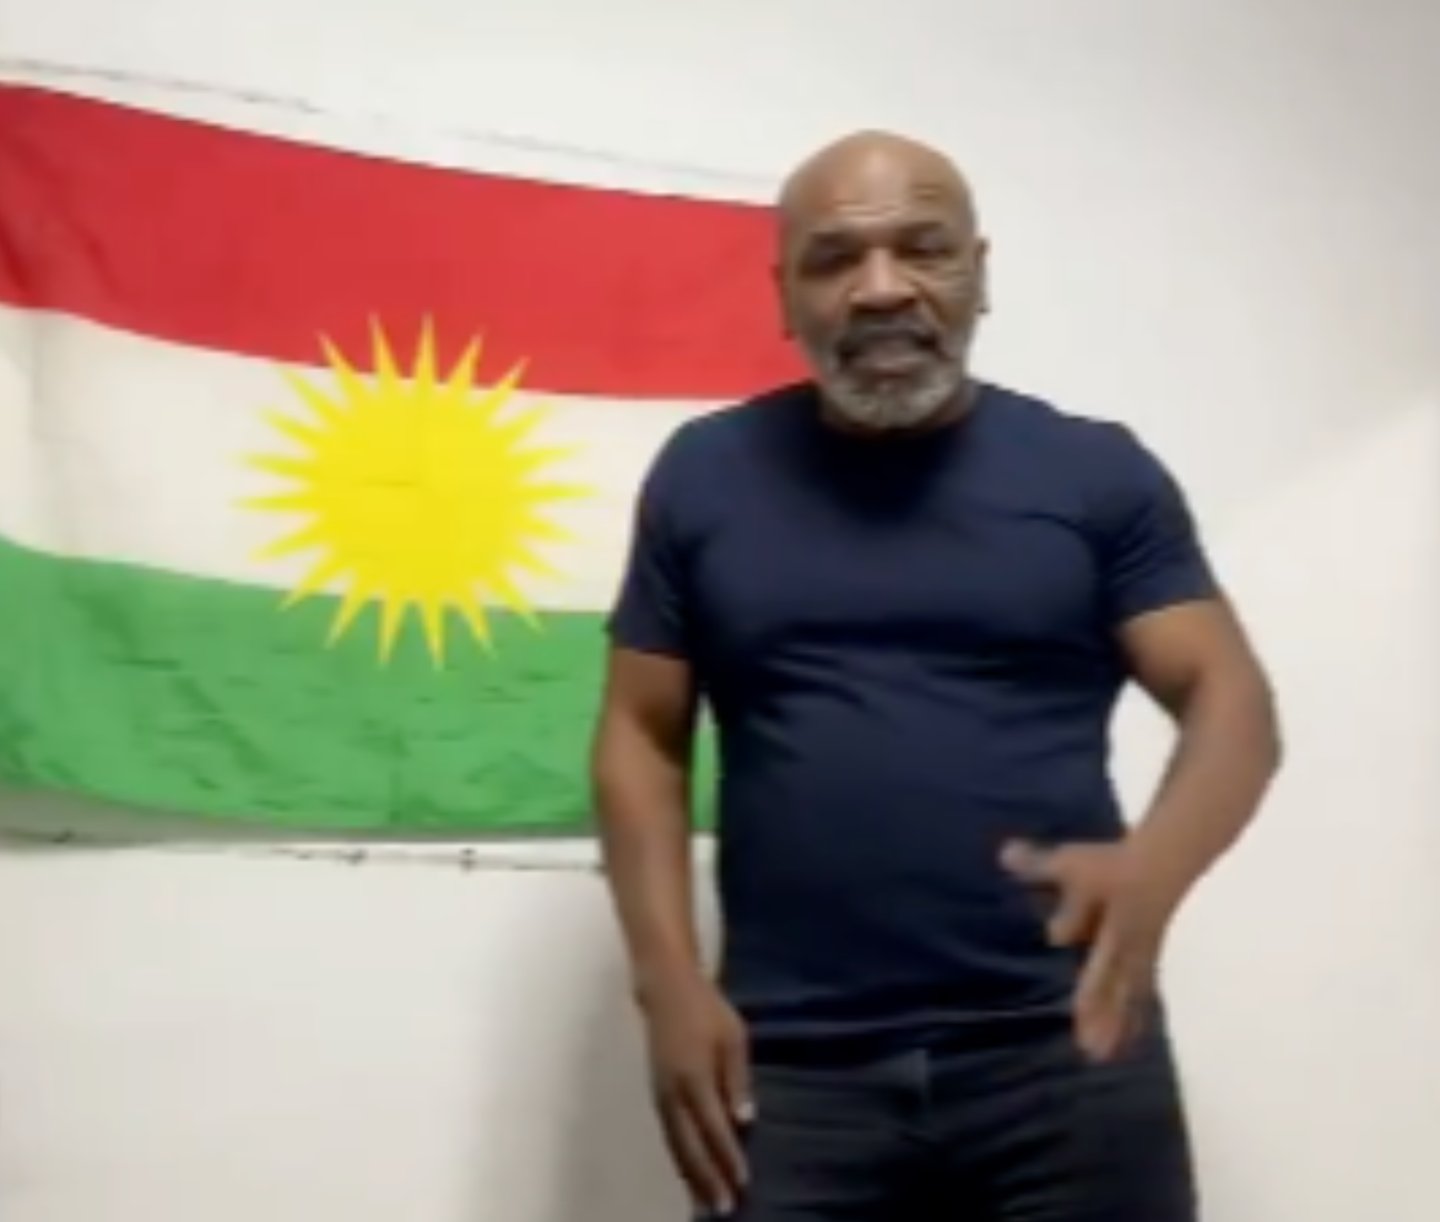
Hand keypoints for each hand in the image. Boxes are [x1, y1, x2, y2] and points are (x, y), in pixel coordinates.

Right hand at [640, 971, 752, 1215]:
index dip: (728, 1157)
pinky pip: (667, 1133)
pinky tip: (688, 1171)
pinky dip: (678, 1156)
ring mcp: (660, 1093)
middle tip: (723, 1208)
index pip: (714, 1127)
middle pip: (690, 1145)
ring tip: (704, 1202)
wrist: (666, 988)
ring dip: (690, 1174)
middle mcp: (673, 1092)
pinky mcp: (655, 1092)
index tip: (742, 1183)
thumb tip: (744, 1121)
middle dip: (707, 1178)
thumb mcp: (733, 1038)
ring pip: (674, 1143)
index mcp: (695, 1076)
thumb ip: (738, 1080)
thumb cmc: (707, 1009)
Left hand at [1001, 838, 1182, 1061]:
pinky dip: (1134, 1019)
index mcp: (1107, 925)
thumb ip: (1038, 865)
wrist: (1164, 860)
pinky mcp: (1145, 964)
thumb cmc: (1112, 865)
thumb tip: (1003, 855)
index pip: (1095, 950)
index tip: (1070, 986)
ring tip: (1102, 1056)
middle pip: (1114, 983)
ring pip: (1128, 995)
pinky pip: (1141, 996)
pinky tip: (1129, 1041)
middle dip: (1101, 1012)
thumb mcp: (1070, 863)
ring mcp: (1138, 958)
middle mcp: (1124, 946)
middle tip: (1090, 1049)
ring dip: (1117, 1024)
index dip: (1086, 972)